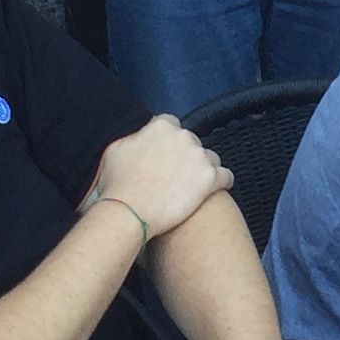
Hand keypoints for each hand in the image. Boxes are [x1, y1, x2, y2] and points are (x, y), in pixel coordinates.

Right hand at [88, 116, 232, 236]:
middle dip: (186, 156)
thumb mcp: (114, 151)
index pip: (172, 125)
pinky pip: (225, 176)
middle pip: (192, 142)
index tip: (165, 153)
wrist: (129, 214)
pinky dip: (221, 182)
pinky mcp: (211, 179)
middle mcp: (184, 137)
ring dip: (203, 169)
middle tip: (176, 175)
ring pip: (211, 158)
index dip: (168, 141)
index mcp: (161, 126)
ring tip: (192, 186)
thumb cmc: (118, 186)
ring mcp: (200, 157)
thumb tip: (137, 138)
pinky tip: (213, 191)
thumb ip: (132, 139)